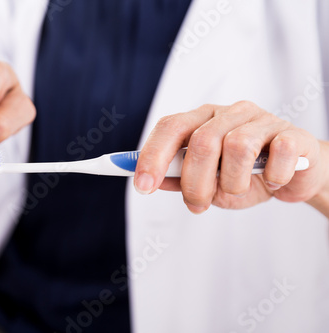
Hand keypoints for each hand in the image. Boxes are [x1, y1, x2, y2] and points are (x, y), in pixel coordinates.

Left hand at [134, 101, 328, 214]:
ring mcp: (261, 120)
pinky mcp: (292, 133)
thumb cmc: (246, 176)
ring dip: (232, 182)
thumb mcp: (209, 183)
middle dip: (195, 182)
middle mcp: (229, 114)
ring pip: (237, 146)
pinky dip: (273, 176)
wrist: (295, 176)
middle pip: (202, 141)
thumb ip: (181, 179)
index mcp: (202, 120)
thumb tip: (153, 181)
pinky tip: (272, 181)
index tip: (142, 186)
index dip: (153, 155)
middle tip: (198, 204)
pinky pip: (279, 152)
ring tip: (238, 189)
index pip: (170, 127)